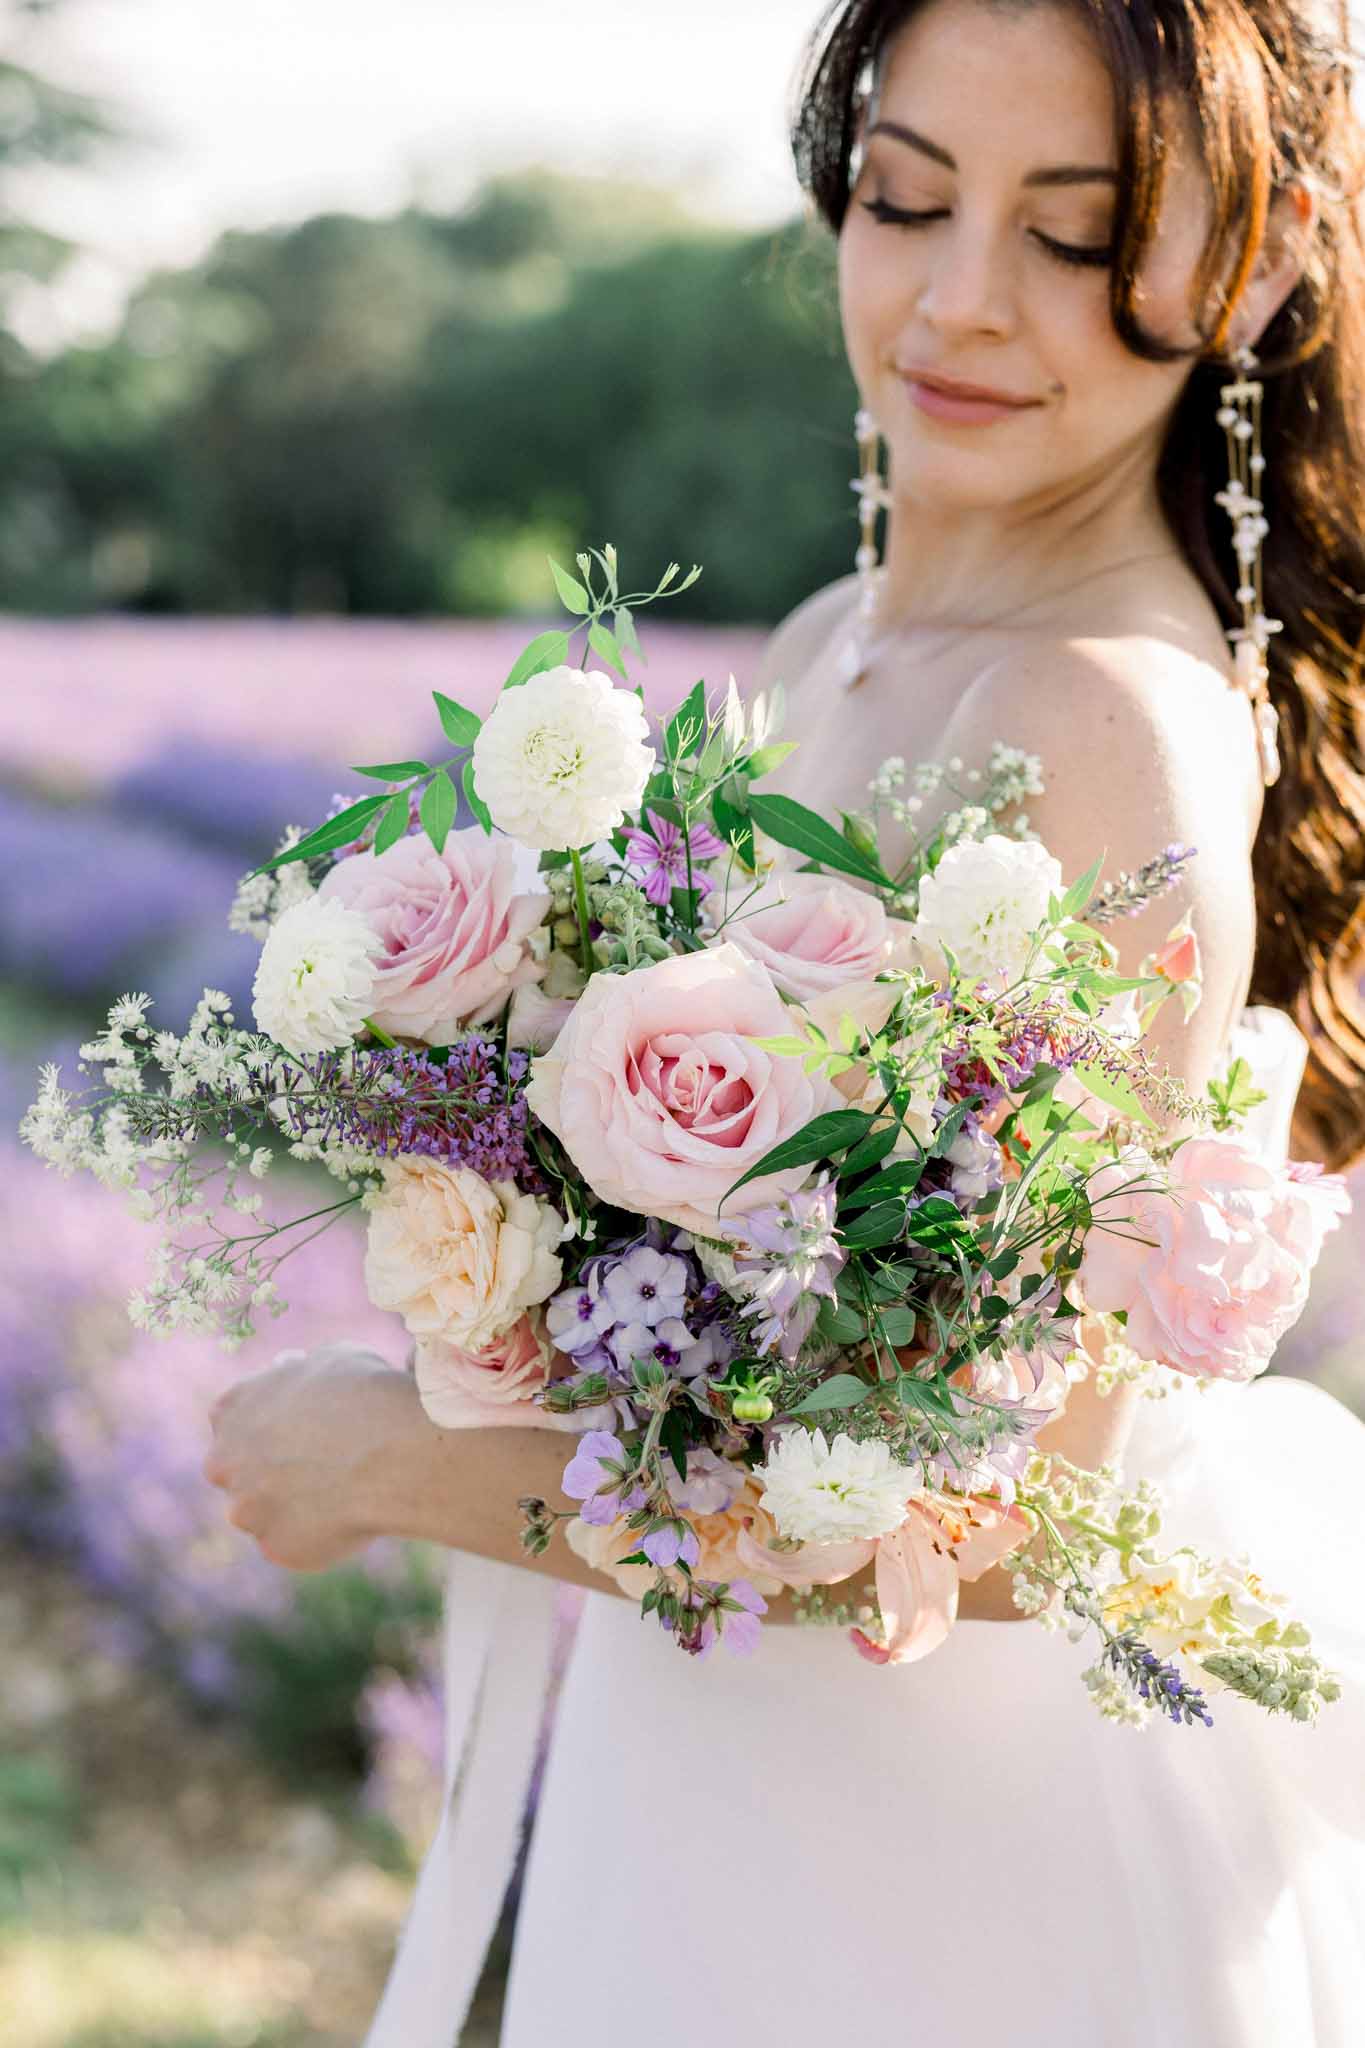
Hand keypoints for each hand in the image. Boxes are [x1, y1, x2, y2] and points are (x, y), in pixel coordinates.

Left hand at [203, 1342, 409, 1571]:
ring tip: (343, 1492)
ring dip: (291, 1507)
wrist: (389, 1450)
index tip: (296, 1430)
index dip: (268, 1426)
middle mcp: (225, 1460)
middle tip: (316, 1467)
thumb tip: (298, 1372)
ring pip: (262, 1513)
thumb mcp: (329, 1359)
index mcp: (231, 1408)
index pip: (232, 1421)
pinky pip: (293, 1544)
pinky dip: (317, 1536)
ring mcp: (245, 1509)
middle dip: (267, 1472)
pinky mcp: (274, 1547)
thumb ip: (298, 1374)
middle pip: (237, 1471)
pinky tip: (350, 1516)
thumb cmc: (365, 1394)